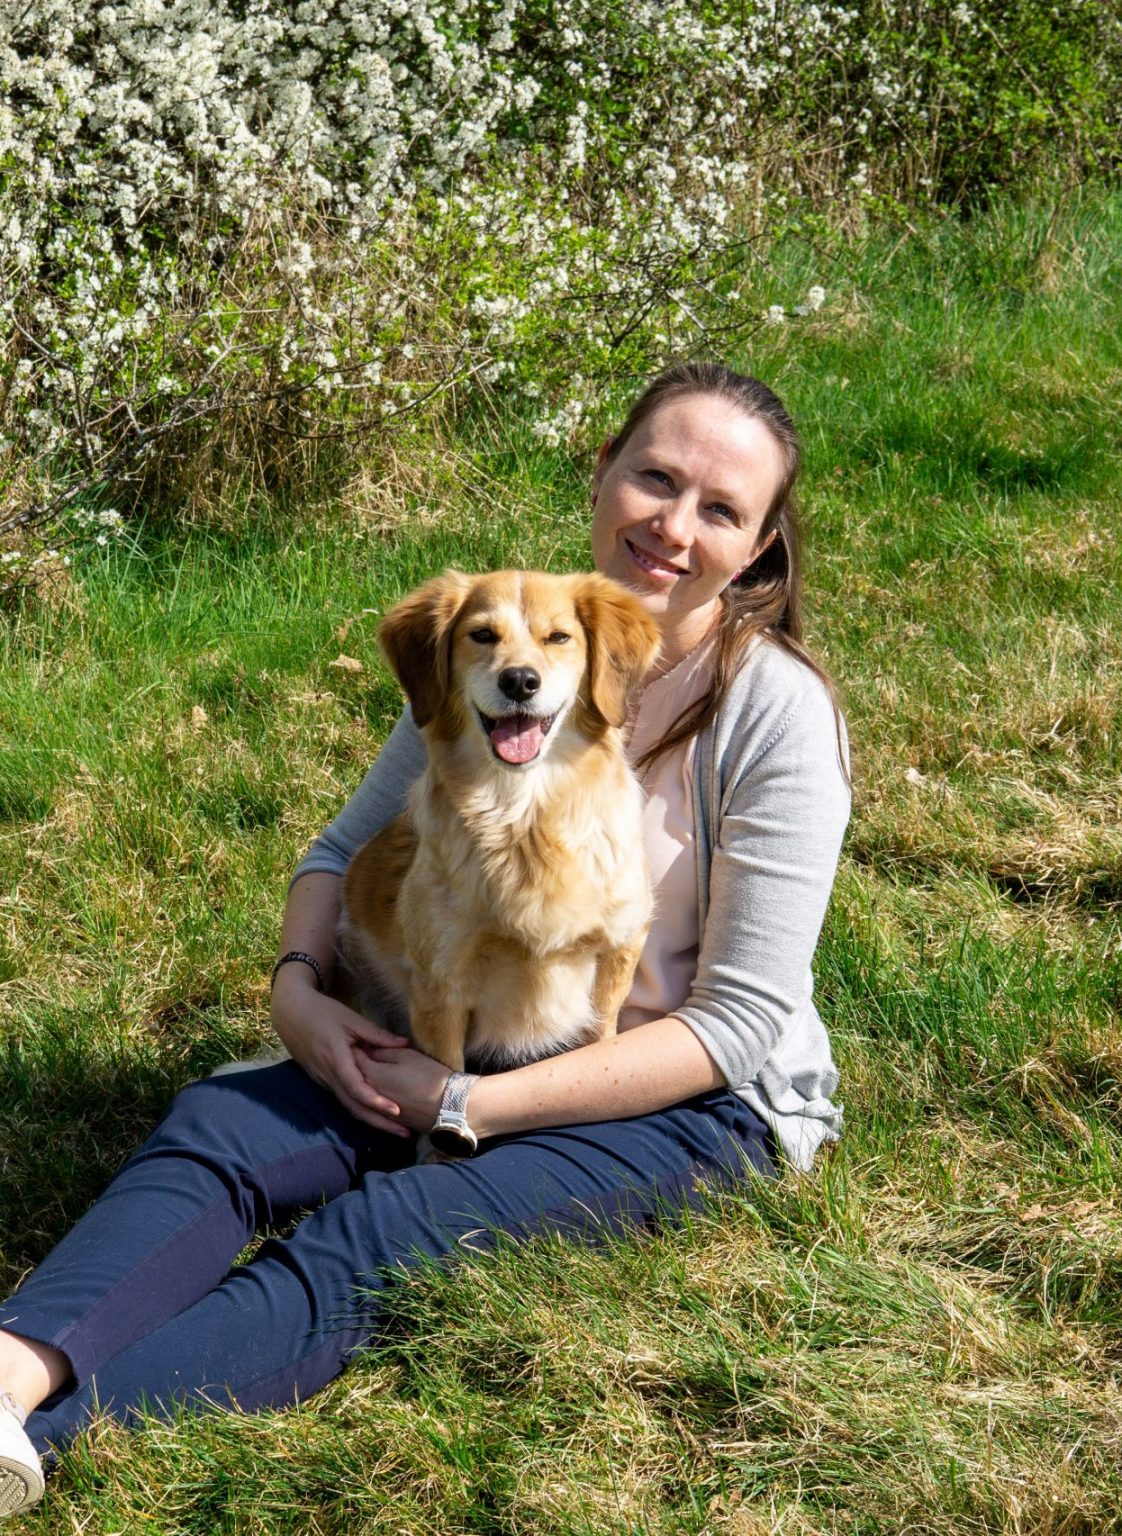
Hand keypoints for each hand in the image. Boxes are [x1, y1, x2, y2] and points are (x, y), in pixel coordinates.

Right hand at [270, 966, 410, 1134]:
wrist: (290, 1014)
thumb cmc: (322, 1012)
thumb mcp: (351, 1019)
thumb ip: (377, 1035)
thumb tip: (405, 1043)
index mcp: (336, 1058)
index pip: (356, 1088)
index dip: (376, 1101)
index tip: (396, 1111)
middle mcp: (327, 1075)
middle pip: (353, 1106)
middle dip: (379, 1122)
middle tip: (404, 1132)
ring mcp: (323, 1080)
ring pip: (347, 1106)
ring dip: (371, 1119)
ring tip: (395, 1128)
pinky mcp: (322, 1080)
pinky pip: (342, 1099)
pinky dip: (359, 1109)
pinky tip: (375, 1115)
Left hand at [353, 1044, 452, 1134]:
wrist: (447, 1107)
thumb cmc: (429, 1076)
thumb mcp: (407, 1056)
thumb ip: (384, 1051)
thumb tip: (370, 1049)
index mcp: (373, 1075)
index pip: (356, 1057)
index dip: (357, 1044)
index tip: (359, 1037)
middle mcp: (370, 1094)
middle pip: (356, 1076)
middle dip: (357, 1062)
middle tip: (361, 1048)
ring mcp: (378, 1109)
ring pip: (362, 1094)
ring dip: (363, 1081)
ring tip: (372, 1067)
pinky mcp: (389, 1120)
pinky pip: (373, 1107)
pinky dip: (371, 1096)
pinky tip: (379, 1087)